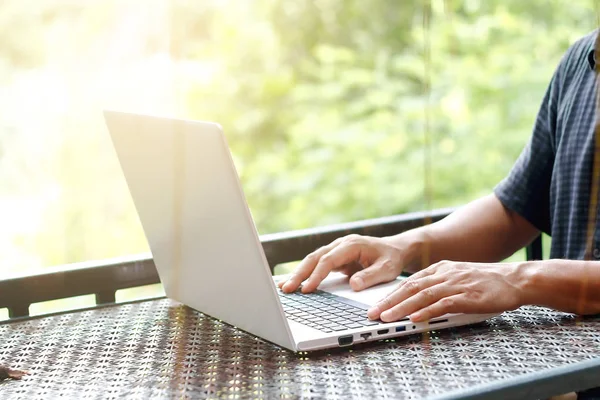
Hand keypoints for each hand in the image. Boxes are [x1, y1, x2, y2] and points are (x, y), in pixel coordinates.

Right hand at [278, 234, 411, 292]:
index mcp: (351, 244)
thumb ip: (370, 276)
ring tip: (284, 287)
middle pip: (314, 258)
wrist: (396, 250)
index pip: (328, 260)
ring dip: (298, 273)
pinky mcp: (334, 258)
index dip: (317, 275)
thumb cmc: (391, 259)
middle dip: (299, 273)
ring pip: (312, 260)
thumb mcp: (387, 269)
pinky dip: (305, 273)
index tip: (308, 289)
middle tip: (287, 288)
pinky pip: (316, 265)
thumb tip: (353, 286)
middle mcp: (340, 244)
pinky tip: (294, 283)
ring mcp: (336, 250)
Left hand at [367, 260, 525, 321]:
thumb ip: (439, 285)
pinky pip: (442, 304)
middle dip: (389, 301)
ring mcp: (455, 284)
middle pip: (410, 288)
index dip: (390, 294)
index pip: (409, 282)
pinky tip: (414, 318)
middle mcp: (444, 274)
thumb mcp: (457, 277)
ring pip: (422, 296)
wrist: (515, 279)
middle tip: (373, 313)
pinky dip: (426, 312)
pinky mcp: (467, 296)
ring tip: (386, 318)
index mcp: (440, 269)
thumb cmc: (486, 282)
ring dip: (401, 308)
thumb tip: (418, 301)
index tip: (376, 304)